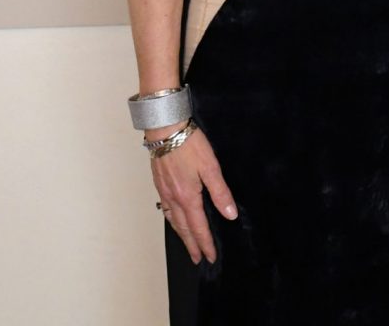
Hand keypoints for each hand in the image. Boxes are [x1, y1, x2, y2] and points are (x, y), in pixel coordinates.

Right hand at [149, 124, 236, 263]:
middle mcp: (174, 198)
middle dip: (192, 245)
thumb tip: (229, 214)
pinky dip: (171, 220)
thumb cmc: (189, 144)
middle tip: (198, 258)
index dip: (205, 243)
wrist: (166, 129)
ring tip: (187, 244)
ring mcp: (164, 191)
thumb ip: (220, 192)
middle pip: (183, 228)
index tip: (210, 256)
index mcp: (188, 197)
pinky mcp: (159, 183)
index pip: (199, 227)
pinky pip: (165, 209)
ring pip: (173, 220)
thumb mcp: (211, 167)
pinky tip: (173, 219)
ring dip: (181, 234)